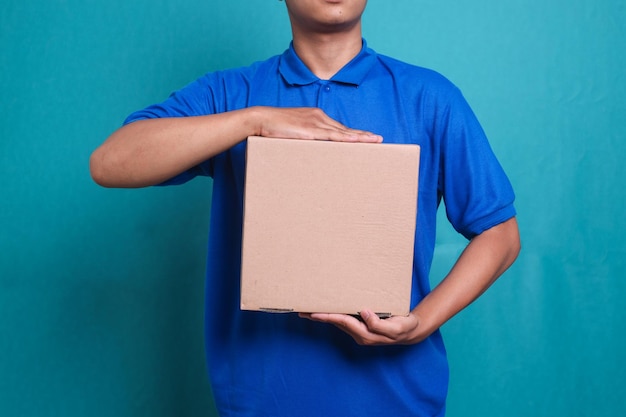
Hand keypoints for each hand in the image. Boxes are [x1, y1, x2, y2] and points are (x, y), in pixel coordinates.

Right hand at [252, 106, 382, 142]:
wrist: (260, 119)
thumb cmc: (273, 128)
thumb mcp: (293, 132)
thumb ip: (304, 138)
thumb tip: (312, 150)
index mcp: (316, 117)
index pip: (339, 127)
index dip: (353, 133)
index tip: (366, 137)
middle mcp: (319, 117)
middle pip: (345, 128)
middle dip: (363, 134)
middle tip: (379, 139)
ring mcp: (315, 122)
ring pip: (342, 132)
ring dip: (359, 137)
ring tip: (374, 141)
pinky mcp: (310, 130)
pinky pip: (331, 135)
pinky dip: (345, 138)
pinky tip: (356, 141)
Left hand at [299, 309, 424, 345]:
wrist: (410, 331)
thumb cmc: (404, 327)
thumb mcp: (396, 327)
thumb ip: (379, 324)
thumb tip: (364, 313)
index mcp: (366, 334)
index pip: (343, 322)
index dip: (328, 316)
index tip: (314, 313)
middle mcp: (359, 334)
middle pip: (335, 323)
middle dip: (319, 317)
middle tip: (301, 311)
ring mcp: (359, 331)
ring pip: (338, 322)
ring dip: (323, 316)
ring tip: (308, 310)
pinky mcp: (361, 326)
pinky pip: (344, 320)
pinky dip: (334, 314)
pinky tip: (328, 310)